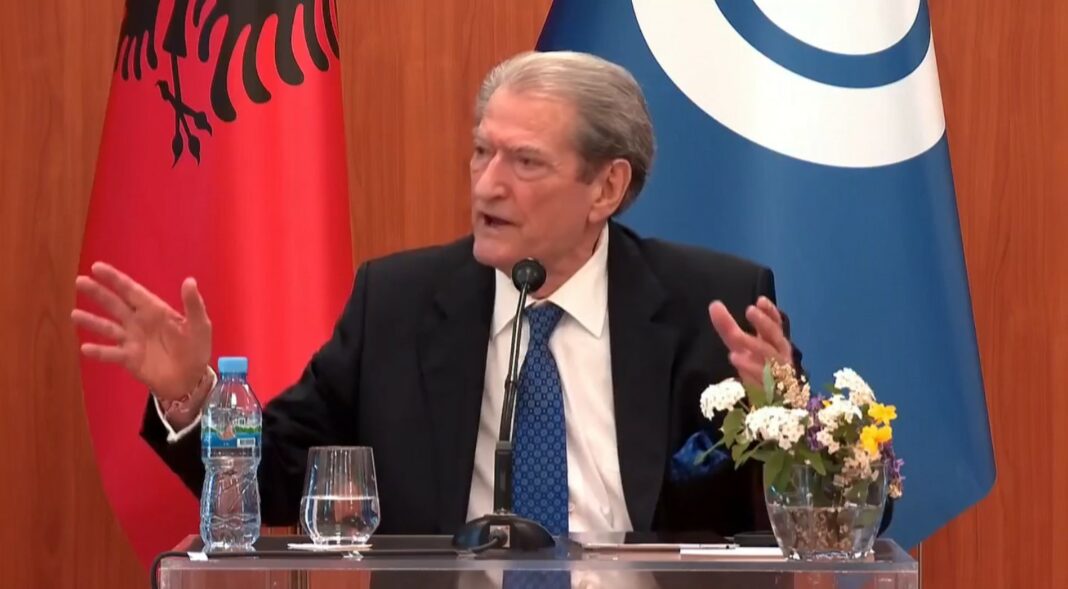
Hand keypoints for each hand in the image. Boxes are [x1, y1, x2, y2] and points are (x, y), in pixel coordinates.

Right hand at [72, 262, 211, 400]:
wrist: (191, 379)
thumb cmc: (195, 349)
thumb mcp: (199, 325)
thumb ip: (193, 305)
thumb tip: (189, 280)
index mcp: (155, 310)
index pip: (132, 291)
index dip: (115, 279)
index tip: (96, 267)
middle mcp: (139, 322)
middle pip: (115, 304)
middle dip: (98, 293)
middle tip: (79, 281)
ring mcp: (131, 340)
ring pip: (108, 327)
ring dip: (92, 321)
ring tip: (74, 315)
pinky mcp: (129, 359)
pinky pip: (112, 353)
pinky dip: (99, 351)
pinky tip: (85, 348)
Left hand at [708, 296, 792, 385]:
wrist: (771, 401)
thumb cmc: (756, 366)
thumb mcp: (740, 345)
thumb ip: (728, 326)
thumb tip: (714, 304)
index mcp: (774, 342)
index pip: (775, 324)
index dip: (769, 312)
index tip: (760, 300)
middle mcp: (779, 354)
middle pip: (775, 336)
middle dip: (764, 323)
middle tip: (750, 310)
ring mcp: (777, 371)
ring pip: (769, 355)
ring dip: (754, 344)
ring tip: (736, 335)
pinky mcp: (772, 388)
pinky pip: (763, 377)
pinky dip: (750, 367)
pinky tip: (736, 358)